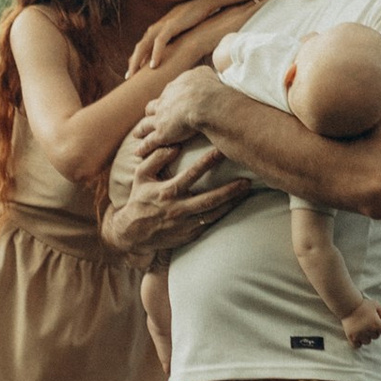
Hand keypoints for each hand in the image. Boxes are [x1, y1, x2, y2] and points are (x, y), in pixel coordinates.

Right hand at [104, 154, 250, 266]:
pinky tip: (235, 205)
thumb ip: (156, 159)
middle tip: (246, 180)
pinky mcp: (189, 235)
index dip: (206, 163)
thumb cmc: (139, 200)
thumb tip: (174, 146)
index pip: (190, 176)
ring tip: (246, 192)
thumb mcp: (141, 176)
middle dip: (229, 190)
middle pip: (208, 200)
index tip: (220, 151)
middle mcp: (178, 209)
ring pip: (213, 214)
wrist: (133, 234)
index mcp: (167, 192)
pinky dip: (223, 215)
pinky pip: (210, 224)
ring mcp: (185, 224)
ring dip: (231, 203)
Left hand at [127, 3, 229, 79]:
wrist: (202, 2)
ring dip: (137, 61)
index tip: (131, 75)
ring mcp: (161, 27)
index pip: (141, 48)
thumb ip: (173, 42)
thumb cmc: (193, 18)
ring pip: (144, 46)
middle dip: (132, 64)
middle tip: (127, 78)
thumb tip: (174, 56)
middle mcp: (155, 29)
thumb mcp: (179, 33)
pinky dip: (155, 54)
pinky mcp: (170, 26)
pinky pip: (160, 42)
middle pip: (139, 48)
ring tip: (133, 75)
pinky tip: (153, 66)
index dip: (135, 60)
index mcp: (156, 31)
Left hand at [143, 61, 225, 139]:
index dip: (168, 98)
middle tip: (149, 115)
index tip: (168, 101)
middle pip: (152, 107)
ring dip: (141, 129)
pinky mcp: (161, 134)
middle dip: (151, 111)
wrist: (203, 102)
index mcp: (174, 88)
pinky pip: (149, 142)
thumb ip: (200, 73)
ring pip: (146, 124)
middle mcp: (164, 102)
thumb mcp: (203, 73)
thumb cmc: (207, 87)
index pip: (169, 93)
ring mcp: (160, 118)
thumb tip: (202, 74)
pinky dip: (143, 147)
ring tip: (137, 134)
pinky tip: (139, 152)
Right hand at [341, 298, 380, 346]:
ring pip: (367, 342)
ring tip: (362, 331)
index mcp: (376, 324)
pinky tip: (357, 337)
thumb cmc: (363, 305)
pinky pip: (357, 345)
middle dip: (374, 331)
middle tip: (368, 325)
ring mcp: (360, 335)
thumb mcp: (376, 304)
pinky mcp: (351, 337)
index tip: (378, 323)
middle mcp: (369, 331)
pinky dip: (358, 343)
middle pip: (376, 336)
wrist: (348, 305)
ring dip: (366, 337)